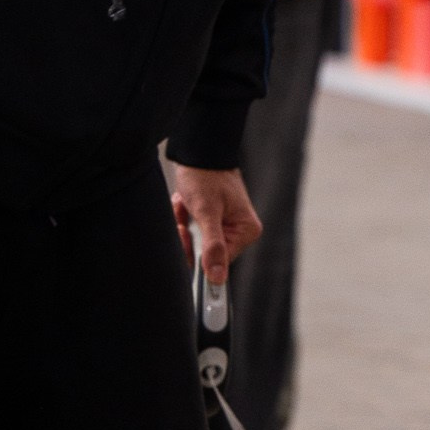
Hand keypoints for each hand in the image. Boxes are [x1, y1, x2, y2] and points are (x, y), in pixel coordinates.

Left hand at [168, 161, 261, 276]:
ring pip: (195, 241)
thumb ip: (213, 246)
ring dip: (184, 224)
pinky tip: (184, 203)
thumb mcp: (207, 212)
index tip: (185, 243)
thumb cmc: (206, 176)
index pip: (220, 261)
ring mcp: (224, 225)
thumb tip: (217, 277)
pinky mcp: (211, 219)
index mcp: (246, 231)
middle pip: (205, 252)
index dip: (198, 255)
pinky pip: (192, 230)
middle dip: (189, 236)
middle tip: (184, 219)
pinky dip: (183, 218)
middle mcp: (238, 230)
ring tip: (184, 205)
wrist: (198, 151)